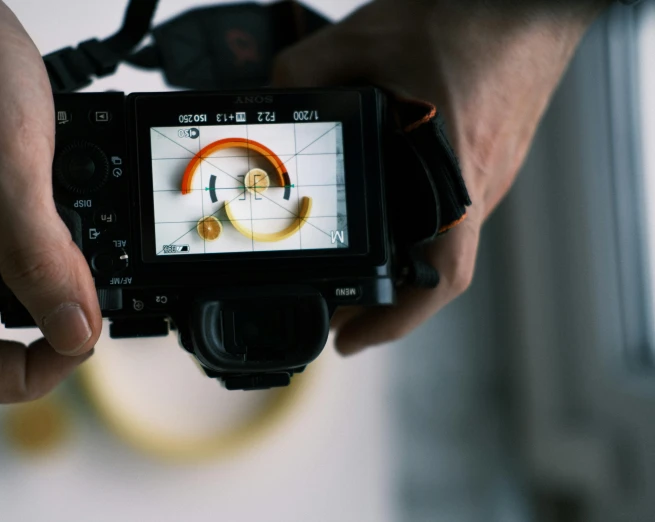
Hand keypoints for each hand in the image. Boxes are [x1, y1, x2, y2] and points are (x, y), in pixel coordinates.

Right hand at [0, 0, 100, 402]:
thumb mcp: (8, 165)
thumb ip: (37, 254)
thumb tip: (73, 332)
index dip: (26, 375)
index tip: (77, 340)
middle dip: (50, 324)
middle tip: (97, 288)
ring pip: (1, 283)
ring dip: (53, 278)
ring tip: (94, 246)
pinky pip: (5, 235)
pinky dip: (48, 233)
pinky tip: (73, 203)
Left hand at [274, 0, 609, 354]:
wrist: (536, 2)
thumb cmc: (473, 18)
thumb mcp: (367, 39)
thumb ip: (307, 70)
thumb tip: (270, 96)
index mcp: (454, 171)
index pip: (439, 274)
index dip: (396, 321)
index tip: (350, 341)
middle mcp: (478, 185)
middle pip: (434, 270)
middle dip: (383, 300)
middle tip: (336, 308)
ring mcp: (490, 174)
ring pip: (445, 242)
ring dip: (402, 264)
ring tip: (355, 267)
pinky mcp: (491, 157)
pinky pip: (455, 210)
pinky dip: (418, 228)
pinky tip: (389, 211)